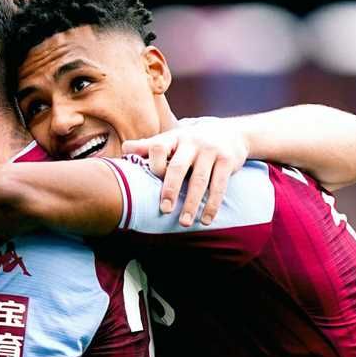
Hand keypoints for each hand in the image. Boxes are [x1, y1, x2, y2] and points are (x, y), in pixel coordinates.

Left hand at [122, 119, 247, 225]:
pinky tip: (206, 220)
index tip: (151, 182)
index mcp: (174, 138)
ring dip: (192, 204)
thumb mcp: (172, 140)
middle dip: (170, 190)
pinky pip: (219, 186)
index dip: (153, 165)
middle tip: (165, 210)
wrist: (231, 133)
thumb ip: (149, 146)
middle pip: (178, 167)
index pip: (158, 148)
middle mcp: (192, 142)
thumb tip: (124, 150)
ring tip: (185, 223)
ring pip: (199, 180)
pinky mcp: (227, 161)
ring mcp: (210, 151)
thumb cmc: (192, 143)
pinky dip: (212, 205)